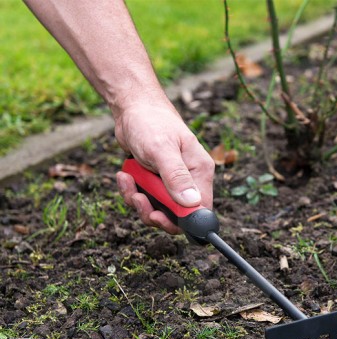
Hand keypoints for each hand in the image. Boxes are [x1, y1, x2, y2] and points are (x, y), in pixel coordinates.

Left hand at [115, 102, 214, 233]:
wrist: (133, 109)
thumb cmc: (151, 123)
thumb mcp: (162, 150)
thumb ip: (176, 177)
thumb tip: (192, 203)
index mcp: (200, 172)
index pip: (201, 208)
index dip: (182, 220)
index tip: (160, 216)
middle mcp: (190, 180)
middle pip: (178, 215)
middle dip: (154, 212)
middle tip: (139, 199)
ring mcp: (172, 183)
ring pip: (159, 210)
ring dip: (139, 201)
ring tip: (128, 181)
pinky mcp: (157, 183)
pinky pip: (146, 200)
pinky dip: (132, 192)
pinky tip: (124, 176)